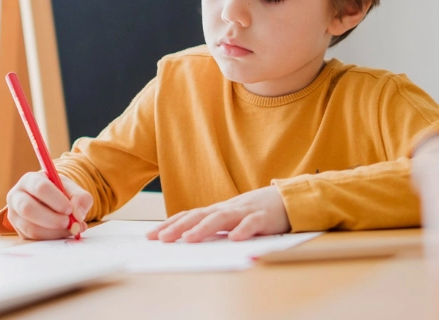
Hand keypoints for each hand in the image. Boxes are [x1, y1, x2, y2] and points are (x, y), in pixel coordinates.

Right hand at [6, 172, 92, 239]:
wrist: (52, 203)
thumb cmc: (61, 193)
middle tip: (68, 222)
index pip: (39, 187)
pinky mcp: (19, 231)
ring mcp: (15, 216)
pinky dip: (52, 238)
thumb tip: (78, 215)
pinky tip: (64, 232)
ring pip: (30, 227)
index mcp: (30, 180)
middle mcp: (17, 197)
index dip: (55, 199)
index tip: (69, 209)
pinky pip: (34, 239)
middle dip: (51, 218)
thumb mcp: (73, 190)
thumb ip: (81, 198)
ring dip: (53, 231)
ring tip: (70, 228)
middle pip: (27, 208)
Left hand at [146, 186, 290, 242]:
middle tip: (162, 238)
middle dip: (179, 227)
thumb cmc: (256, 211)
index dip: (170, 224)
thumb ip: (213, 226)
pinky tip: (234, 239)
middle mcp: (228, 209)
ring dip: (205, 228)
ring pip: (222, 218)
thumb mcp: (231, 218)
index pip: (189, 215)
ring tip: (190, 238)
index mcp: (218, 210)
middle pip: (200, 215)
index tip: (151, 235)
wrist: (288, 199)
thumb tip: (186, 238)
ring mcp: (245, 211)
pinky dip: (243, 230)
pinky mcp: (264, 218)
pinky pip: (253, 223)